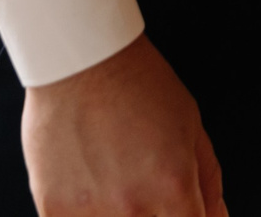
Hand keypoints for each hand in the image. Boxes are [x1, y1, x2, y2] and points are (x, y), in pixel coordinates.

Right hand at [23, 33, 227, 215]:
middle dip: (153, 210)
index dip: (188, 215)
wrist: (81, 61)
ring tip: (111, 172)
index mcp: (172, 188)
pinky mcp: (52, 209)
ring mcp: (89, 211)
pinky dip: (84, 208)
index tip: (178, 206)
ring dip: (117, 210)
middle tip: (141, 178)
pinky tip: (87, 178)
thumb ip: (208, 183)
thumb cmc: (138, 84)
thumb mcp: (191, 127)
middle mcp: (132, 206)